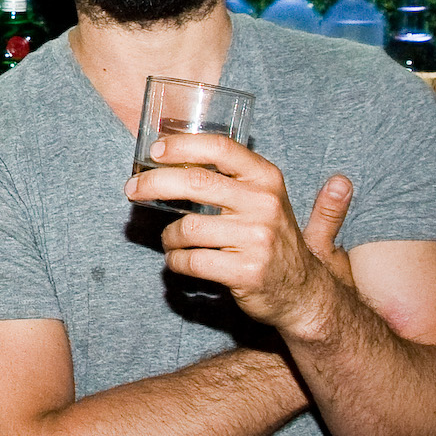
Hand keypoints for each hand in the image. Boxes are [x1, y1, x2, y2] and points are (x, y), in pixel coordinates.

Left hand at [124, 134, 354, 336]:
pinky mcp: (246, 272)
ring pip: (187, 227)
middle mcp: (264, 204)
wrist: (303, 290)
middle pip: (194, 182)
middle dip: (154, 183)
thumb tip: (171, 154)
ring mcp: (256, 239)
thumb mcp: (263, 199)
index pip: (221, 148)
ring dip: (169, 235)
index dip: (183, 145)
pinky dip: (175, 261)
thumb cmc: (269, 237)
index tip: (155, 150)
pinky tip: (178, 260)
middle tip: (132, 189)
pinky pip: (191, 261)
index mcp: (266, 179)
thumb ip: (230, 177)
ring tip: (171, 239)